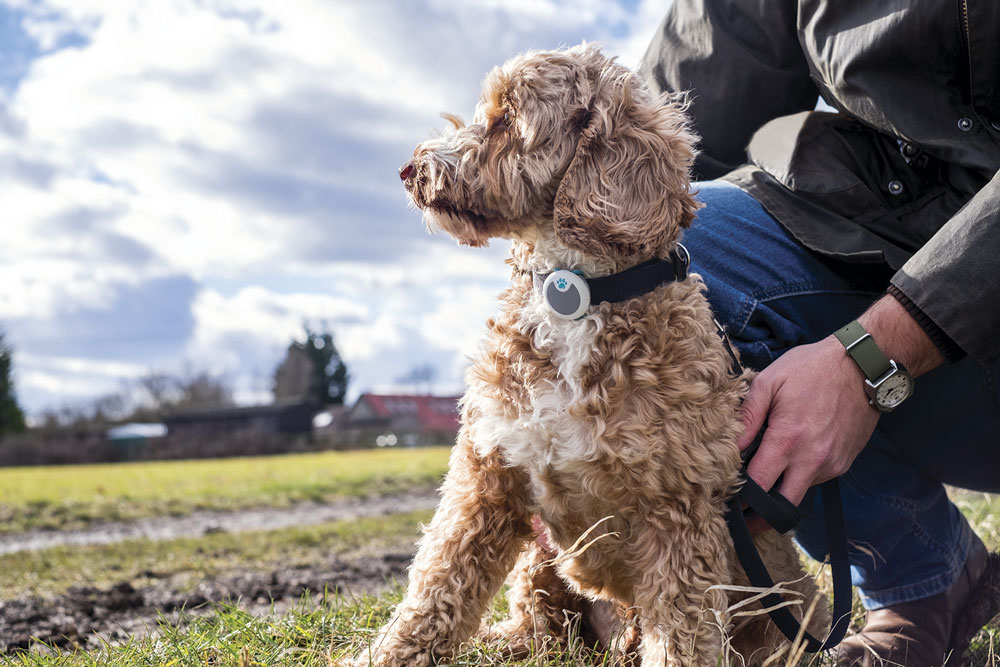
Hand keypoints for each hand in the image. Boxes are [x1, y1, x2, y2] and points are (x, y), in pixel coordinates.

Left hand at [737, 335, 879, 508]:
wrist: (863, 366)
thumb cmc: (811, 368)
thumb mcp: (770, 381)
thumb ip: (747, 416)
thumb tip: (731, 446)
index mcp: (788, 439)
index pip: (759, 485)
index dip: (741, 498)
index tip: (727, 501)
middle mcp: (812, 459)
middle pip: (783, 505)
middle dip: (761, 514)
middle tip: (742, 515)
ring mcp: (831, 464)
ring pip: (800, 492)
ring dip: (781, 491)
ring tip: (765, 478)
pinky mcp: (843, 463)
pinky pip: (816, 480)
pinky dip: (800, 476)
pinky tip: (790, 460)